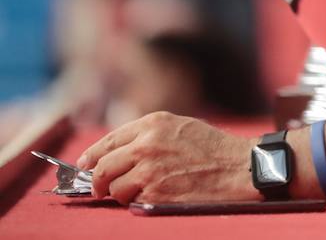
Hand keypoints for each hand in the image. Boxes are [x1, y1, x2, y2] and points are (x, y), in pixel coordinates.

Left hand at [77, 111, 257, 203]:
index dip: (92, 156)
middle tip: (100, 189)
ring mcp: (149, 170)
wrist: (239, 167)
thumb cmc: (213, 147)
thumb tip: (116, 151)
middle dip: (98, 181)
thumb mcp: (179, 126)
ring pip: (113, 188)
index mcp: (152, 124)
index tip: (85, 165)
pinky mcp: (154, 193)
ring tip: (139, 190)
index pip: (108, 141)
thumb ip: (148, 134)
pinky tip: (155, 195)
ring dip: (121, 193)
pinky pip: (131, 202)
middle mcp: (146, 145)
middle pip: (102, 167)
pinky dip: (137, 201)